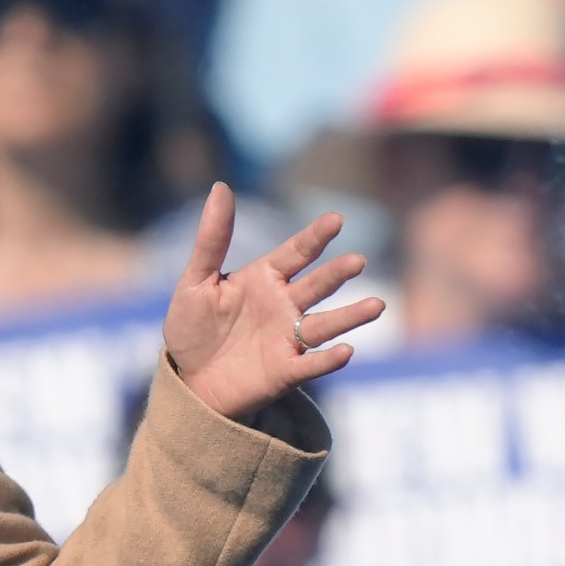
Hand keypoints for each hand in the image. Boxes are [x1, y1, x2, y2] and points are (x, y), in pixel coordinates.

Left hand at [164, 184, 385, 420]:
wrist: (188, 378)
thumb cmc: (193, 327)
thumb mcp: (196, 281)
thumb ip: (212, 239)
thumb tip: (221, 187)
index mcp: (265, 279)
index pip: (297, 253)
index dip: (315, 237)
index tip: (335, 220)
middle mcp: (285, 305)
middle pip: (317, 286)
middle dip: (336, 274)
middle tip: (357, 261)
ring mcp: (288, 338)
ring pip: (325, 324)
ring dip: (350, 316)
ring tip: (376, 305)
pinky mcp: (285, 371)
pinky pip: (310, 365)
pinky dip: (328, 359)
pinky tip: (346, 351)